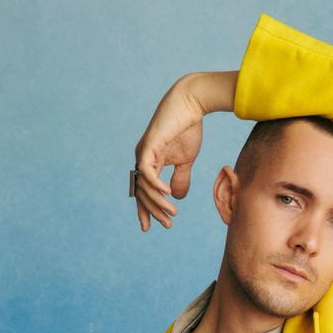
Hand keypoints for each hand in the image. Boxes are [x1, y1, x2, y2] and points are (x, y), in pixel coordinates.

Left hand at [133, 76, 203, 231]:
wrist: (191, 104)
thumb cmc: (188, 128)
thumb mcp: (186, 160)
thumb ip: (180, 178)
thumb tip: (177, 197)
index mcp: (150, 162)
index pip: (143, 190)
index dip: (146, 209)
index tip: (150, 227)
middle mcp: (142, 158)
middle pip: (141, 192)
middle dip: (153, 211)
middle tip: (166, 224)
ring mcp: (143, 152)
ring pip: (144, 185)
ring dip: (158, 202)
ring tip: (172, 212)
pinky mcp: (148, 146)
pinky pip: (147, 172)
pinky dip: (156, 185)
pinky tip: (167, 195)